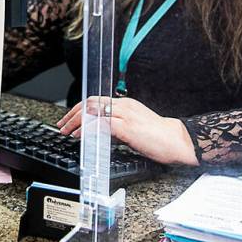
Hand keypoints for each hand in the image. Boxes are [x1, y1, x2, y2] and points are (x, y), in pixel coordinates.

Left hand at [56, 97, 198, 165]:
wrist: (178, 140)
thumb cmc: (160, 137)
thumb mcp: (133, 129)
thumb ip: (116, 128)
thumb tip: (100, 133)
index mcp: (125, 104)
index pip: (95, 101)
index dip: (78, 109)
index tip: (68, 120)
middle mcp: (123, 105)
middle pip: (90, 103)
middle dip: (72, 114)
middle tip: (62, 126)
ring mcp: (125, 115)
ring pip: (93, 111)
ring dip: (77, 121)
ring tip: (68, 132)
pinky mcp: (128, 127)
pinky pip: (102, 124)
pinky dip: (88, 129)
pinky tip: (81, 136)